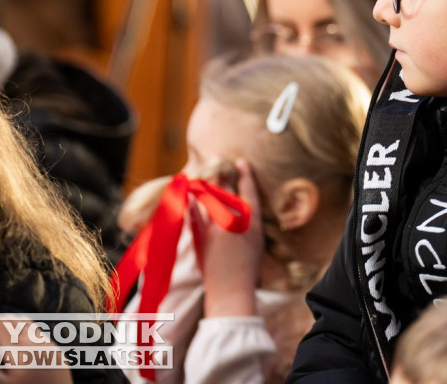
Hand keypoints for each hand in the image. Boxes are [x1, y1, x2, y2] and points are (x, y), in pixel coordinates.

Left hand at [191, 159, 263, 317]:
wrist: (231, 288)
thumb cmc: (248, 266)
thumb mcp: (258, 240)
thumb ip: (250, 221)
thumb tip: (240, 204)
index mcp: (252, 220)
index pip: (248, 190)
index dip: (244, 173)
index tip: (240, 162)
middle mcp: (233, 220)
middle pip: (226, 188)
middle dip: (221, 171)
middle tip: (215, 158)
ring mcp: (215, 227)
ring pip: (208, 197)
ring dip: (204, 182)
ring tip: (201, 171)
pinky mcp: (200, 236)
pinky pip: (194, 213)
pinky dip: (191, 201)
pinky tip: (189, 192)